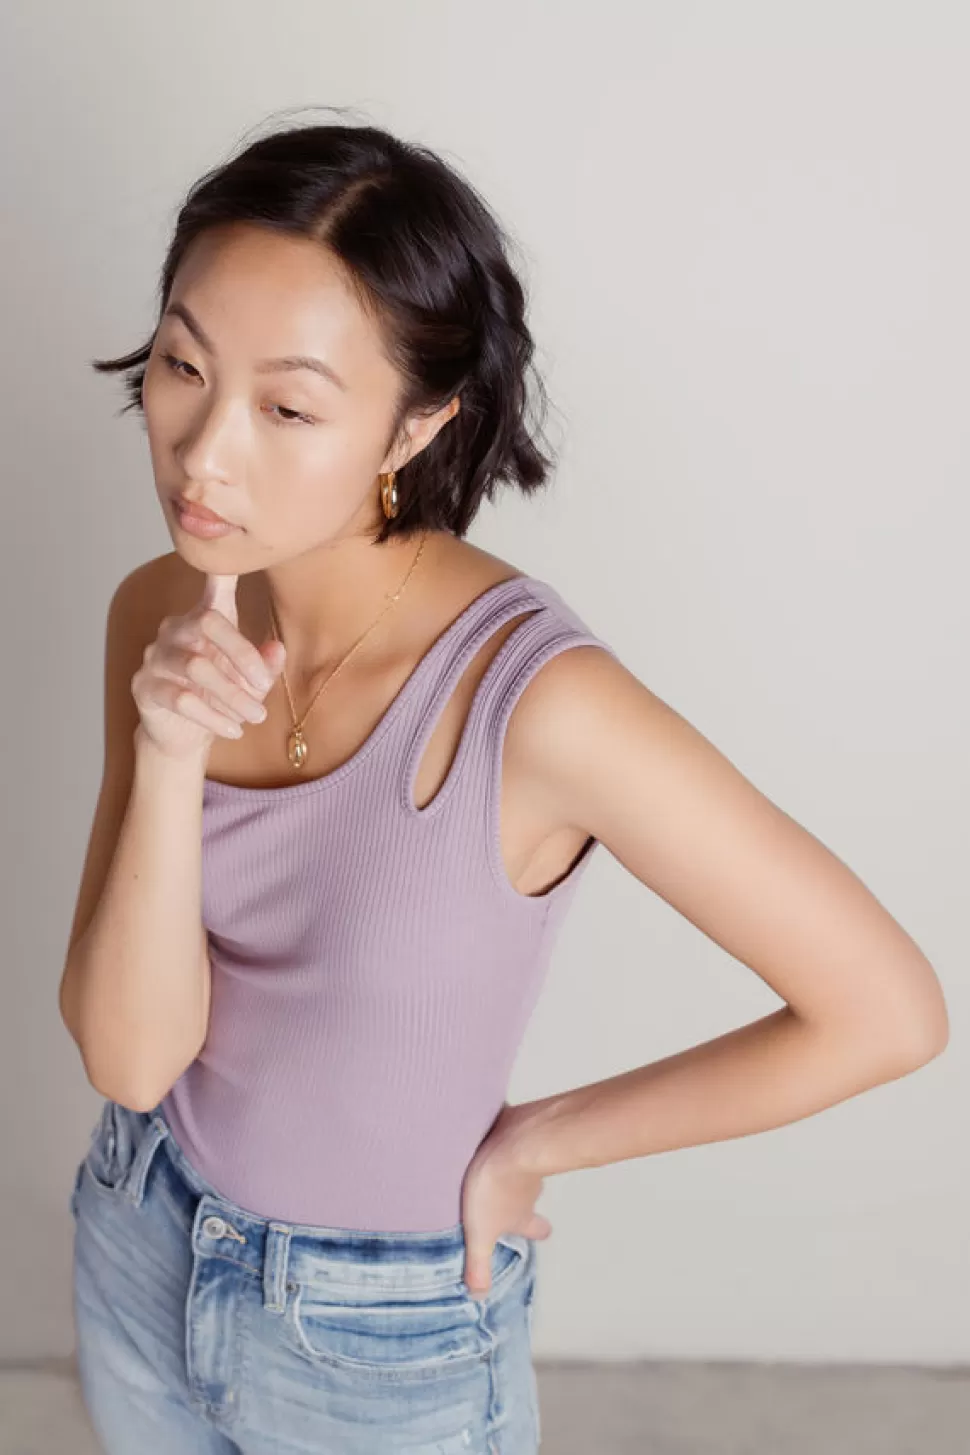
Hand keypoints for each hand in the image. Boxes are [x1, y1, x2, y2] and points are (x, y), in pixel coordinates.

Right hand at [131, 573, 284, 761]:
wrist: (184, 736)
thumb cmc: (221, 698)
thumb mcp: (250, 683)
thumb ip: (264, 666)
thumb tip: (277, 650)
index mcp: (205, 618)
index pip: (214, 585)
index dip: (222, 567)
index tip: (230, 541)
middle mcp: (176, 627)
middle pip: (208, 623)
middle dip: (242, 656)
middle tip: (263, 687)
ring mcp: (156, 655)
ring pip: (196, 667)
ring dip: (232, 696)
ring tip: (255, 716)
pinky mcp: (144, 686)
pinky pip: (181, 698)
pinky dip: (213, 716)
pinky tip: (234, 729)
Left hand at [460, 1101, 552, 1295]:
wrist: (513, 1142)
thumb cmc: (496, 1188)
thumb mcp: (480, 1233)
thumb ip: (478, 1264)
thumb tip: (478, 1296)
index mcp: (521, 1215)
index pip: (537, 1228)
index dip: (537, 1230)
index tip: (539, 1231)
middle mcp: (529, 1189)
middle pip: (531, 1196)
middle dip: (523, 1198)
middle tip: (509, 1195)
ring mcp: (525, 1160)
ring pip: (520, 1167)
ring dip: (507, 1167)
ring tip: (484, 1164)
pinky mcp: (517, 1132)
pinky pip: (510, 1138)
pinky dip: (500, 1141)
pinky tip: (483, 1136)